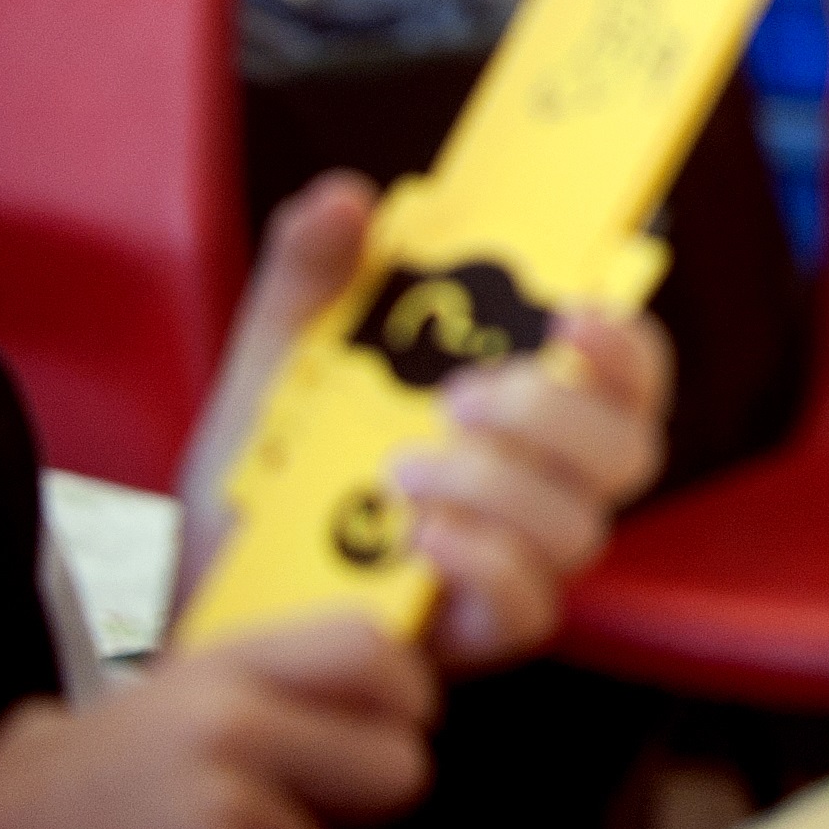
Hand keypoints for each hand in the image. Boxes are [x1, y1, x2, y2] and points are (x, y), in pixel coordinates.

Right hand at [0, 616, 433, 828]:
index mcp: (224, 670)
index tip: (397, 723)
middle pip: (399, 766)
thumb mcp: (183, 698)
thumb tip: (410, 705)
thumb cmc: (98, 779)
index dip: (407, 696)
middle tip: (300, 807)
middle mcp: (226, 729)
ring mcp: (216, 809)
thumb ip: (285, 692)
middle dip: (366, 801)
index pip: (376, 651)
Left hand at [178, 172, 673, 673]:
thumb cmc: (258, 479)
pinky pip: (528, 606)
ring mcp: (516, 562)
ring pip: (582, 527)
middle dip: (559, 416)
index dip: (627, 344)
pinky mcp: (474, 632)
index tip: (572, 311)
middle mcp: (540, 486)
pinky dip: (482, 561)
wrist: (197, 590)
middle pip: (631, 450)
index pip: (628, 377)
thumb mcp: (276, 362)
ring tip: (405, 468)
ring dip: (502, 486)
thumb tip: (342, 195)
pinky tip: (417, 535)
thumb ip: (310, 277)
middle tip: (464, 396)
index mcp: (520, 410)